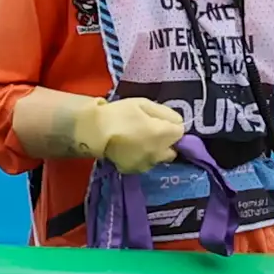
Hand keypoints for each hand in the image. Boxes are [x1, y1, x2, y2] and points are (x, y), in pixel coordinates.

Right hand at [13, 89, 186, 170]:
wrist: (92, 131)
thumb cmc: (118, 113)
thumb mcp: (143, 104)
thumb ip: (165, 113)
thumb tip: (178, 122)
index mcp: (163, 134)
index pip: (181, 131)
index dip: (172, 125)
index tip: (161, 121)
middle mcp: (159, 153)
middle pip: (173, 149)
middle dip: (167, 141)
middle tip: (153, 132)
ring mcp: (146, 164)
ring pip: (160, 158)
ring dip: (156, 151)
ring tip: (140, 140)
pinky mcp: (134, 170)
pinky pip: (146, 164)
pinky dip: (143, 157)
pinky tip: (131, 149)